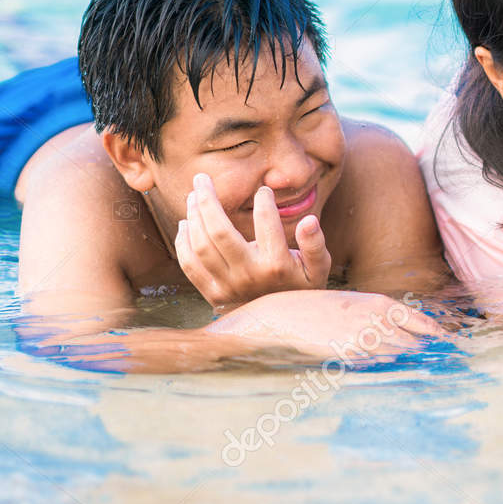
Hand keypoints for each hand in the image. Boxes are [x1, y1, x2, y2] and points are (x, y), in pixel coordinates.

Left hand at [175, 172, 331, 310]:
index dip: (263, 201)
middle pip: (220, 231)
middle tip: (201, 178)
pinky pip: (190, 265)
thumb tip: (308, 220)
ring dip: (193, 217)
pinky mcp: (213, 294)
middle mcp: (249, 275)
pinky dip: (183, 242)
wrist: (283, 325)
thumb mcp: (319, 269)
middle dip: (207, 199)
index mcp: (277, 265)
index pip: (266, 222)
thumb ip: (315, 244)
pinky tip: (185, 223)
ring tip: (193, 196)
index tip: (263, 190)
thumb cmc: (301, 288)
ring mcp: (228, 286)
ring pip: (201, 246)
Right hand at [206, 289, 443, 360]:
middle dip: (436, 356)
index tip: (456, 349)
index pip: (422, 323)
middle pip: (418, 342)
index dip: (440, 338)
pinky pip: (379, 366)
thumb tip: (403, 336)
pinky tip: (404, 378)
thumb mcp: (354, 305)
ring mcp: (364, 338)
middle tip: (457, 369)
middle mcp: (378, 319)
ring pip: (402, 356)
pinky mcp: (351, 355)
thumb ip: (380, 319)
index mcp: (380, 304)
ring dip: (420, 366)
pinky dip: (393, 371)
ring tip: (440, 378)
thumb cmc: (318, 310)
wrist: (284, 316)